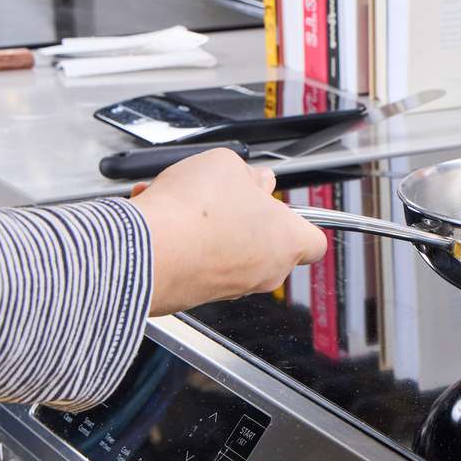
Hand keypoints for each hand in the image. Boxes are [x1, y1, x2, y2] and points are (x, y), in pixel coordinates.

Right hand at [130, 149, 326, 315]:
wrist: (146, 252)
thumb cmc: (193, 214)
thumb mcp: (226, 165)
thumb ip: (247, 173)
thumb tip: (253, 179)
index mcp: (287, 241)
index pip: (314, 241)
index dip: (299, 220)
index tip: (282, 206)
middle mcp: (265, 272)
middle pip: (267, 242)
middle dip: (245, 216)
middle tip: (225, 195)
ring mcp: (231, 288)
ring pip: (227, 252)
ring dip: (209, 227)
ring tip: (183, 203)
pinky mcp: (197, 296)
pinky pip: (196, 264)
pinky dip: (183, 243)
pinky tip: (163, 220)